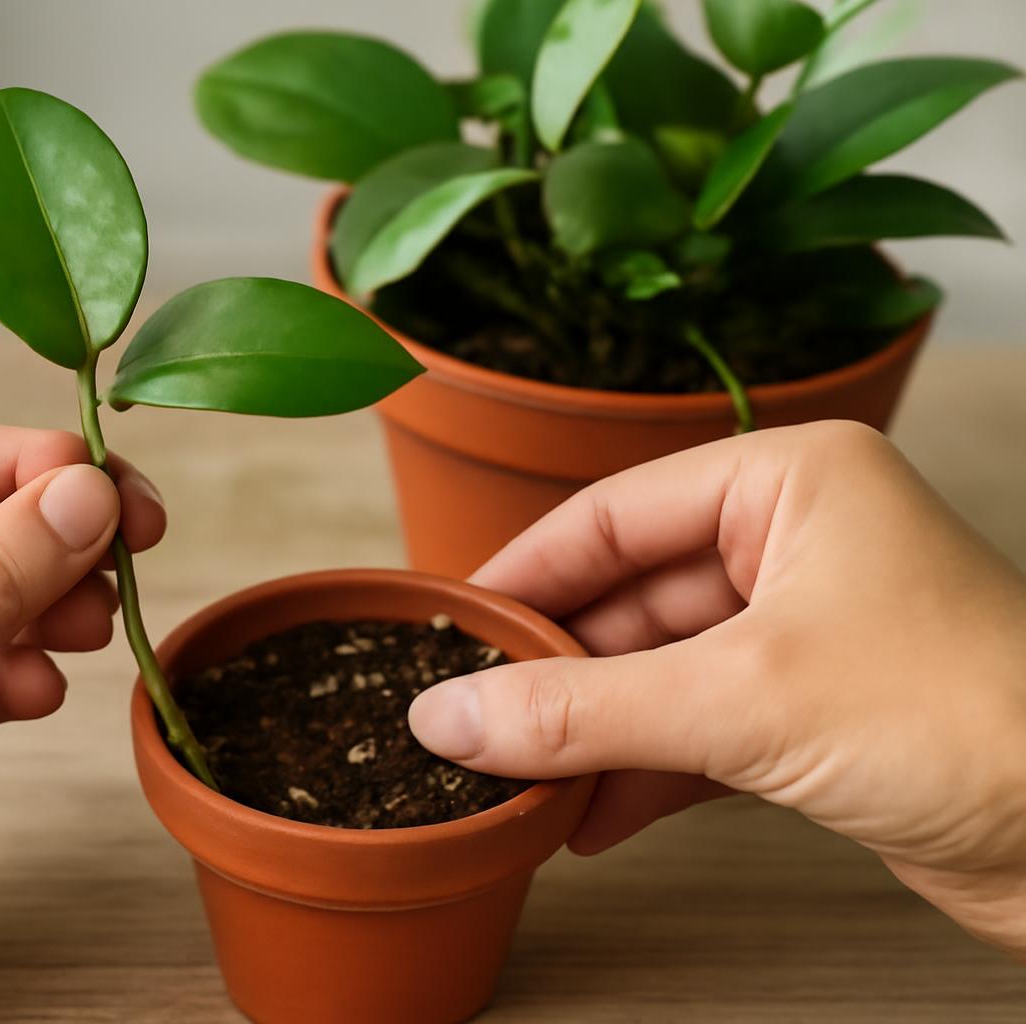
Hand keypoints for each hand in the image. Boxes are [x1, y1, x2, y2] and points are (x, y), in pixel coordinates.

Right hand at [409, 421, 1025, 958]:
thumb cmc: (974, 720)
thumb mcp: (742, 701)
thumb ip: (582, 709)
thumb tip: (448, 715)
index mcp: (790, 481)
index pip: (615, 513)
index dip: (523, 574)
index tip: (447, 631)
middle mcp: (796, 543)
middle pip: (628, 597)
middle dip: (553, 671)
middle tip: (470, 723)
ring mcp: (806, 632)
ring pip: (656, 670)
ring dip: (590, 732)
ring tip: (515, 781)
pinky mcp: (817, 714)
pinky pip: (695, 729)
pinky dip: (641, 773)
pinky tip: (586, 818)